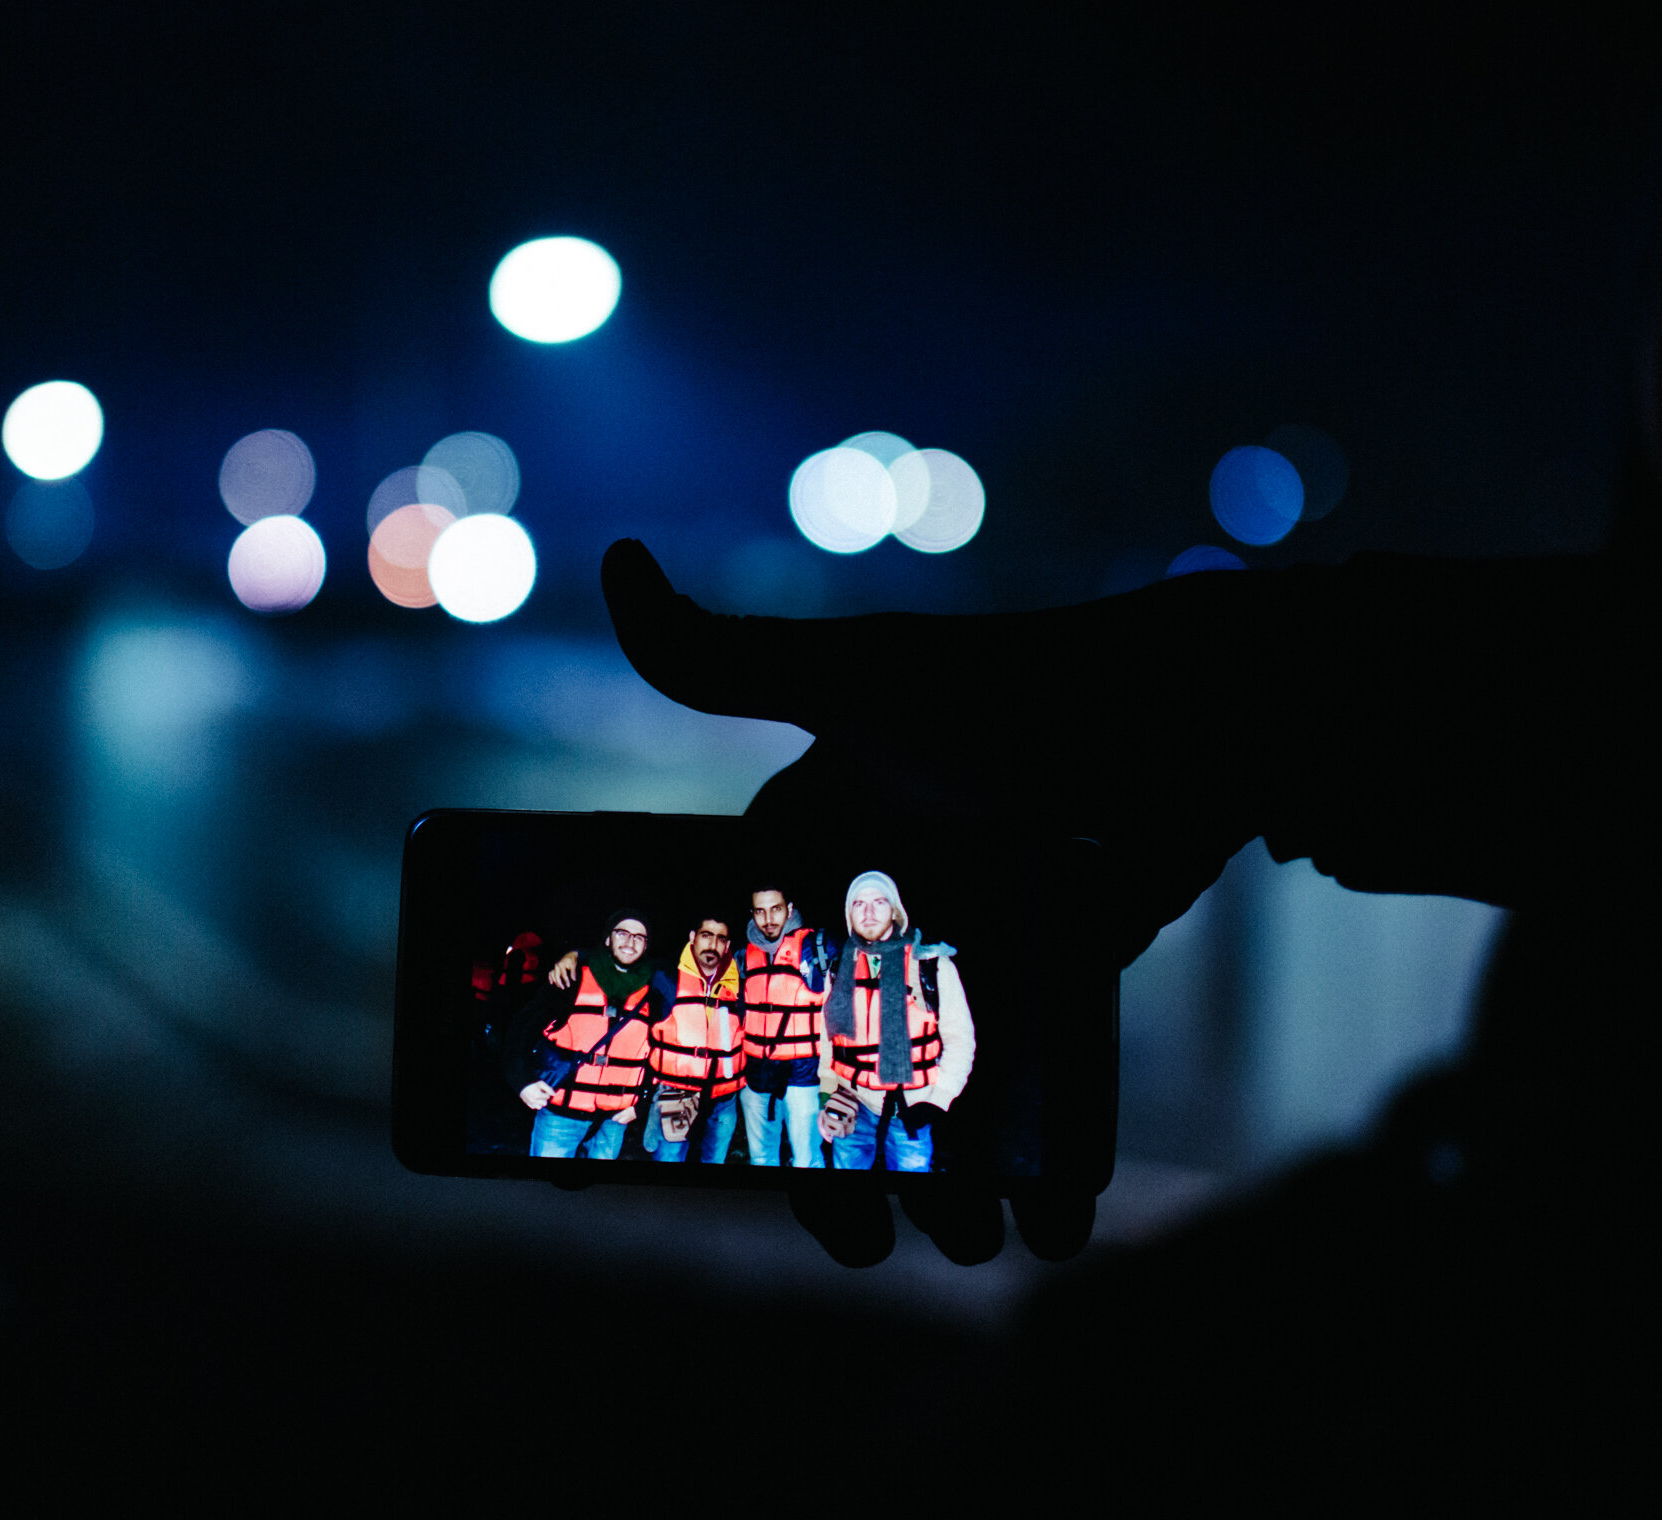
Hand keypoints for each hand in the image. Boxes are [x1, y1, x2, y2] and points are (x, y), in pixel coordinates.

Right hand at [519, 1081, 554, 1110]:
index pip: (547, 1097)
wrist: (522, 1084)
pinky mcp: (527, 1104)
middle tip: (542, 1094)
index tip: (544, 1090)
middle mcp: (534, 1101)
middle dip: (544, 1099)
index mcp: (537, 1095)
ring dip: (540, 1103)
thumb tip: (554, 1094)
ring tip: (538, 1097)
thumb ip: (549, 1089)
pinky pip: (534, 1107)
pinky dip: (535, 1104)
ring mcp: (530, 1103)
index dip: (547, 1093)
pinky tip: (535, 1099)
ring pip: (540, 1107)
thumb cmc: (532, 1083)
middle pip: (545, 1103)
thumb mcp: (541, 1083)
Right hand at [547, 951, 579, 988]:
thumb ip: (573, 972)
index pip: (563, 975)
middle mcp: (557, 966)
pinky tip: (551, 982)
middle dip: (559, 983)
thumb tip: (574, 979)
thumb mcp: (574, 965)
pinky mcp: (554, 967)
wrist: (570, 954)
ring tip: (559, 986)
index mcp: (561, 964)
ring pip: (553, 975)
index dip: (566, 980)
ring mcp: (555, 966)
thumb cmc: (572, 959)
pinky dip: (550, 978)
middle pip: (556, 976)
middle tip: (563, 988)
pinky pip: (550, 973)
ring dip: (555, 981)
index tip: (568, 985)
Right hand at [599, 538, 1242, 1265]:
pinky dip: (1037, 1160)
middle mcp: (861, 909)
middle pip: (813, 1066)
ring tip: (976, 1248)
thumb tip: (612, 562)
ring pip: (916, 1096)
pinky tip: (1055, 1218)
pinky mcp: (1039, 981)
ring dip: (940, 1185)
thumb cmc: (1019, 694)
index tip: (609, 1157)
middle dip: (826, 1163)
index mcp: (792, 855)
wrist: (1199, 714)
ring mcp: (954, 952)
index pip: (705, 981)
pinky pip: (1018, 1091)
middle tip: (858, 1242)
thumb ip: (727, 654)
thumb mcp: (863, 680)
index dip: (659, 1067)